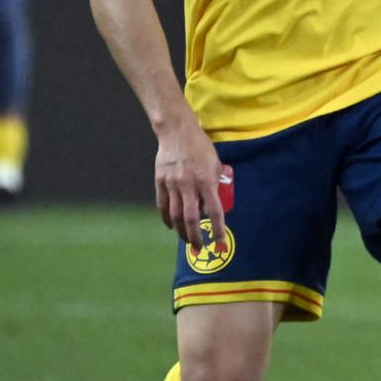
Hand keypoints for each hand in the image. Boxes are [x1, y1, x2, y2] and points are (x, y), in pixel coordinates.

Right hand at [154, 111, 224, 244]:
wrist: (177, 133)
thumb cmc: (200, 147)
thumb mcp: (215, 163)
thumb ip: (215, 182)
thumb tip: (214, 201)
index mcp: (205, 180)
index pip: (214, 211)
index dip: (218, 229)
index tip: (220, 242)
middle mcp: (188, 185)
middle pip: (191, 218)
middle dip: (195, 236)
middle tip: (199, 248)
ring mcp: (171, 184)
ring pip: (175, 215)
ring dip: (181, 231)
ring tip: (186, 239)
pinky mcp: (160, 182)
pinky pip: (162, 205)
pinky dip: (166, 219)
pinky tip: (171, 225)